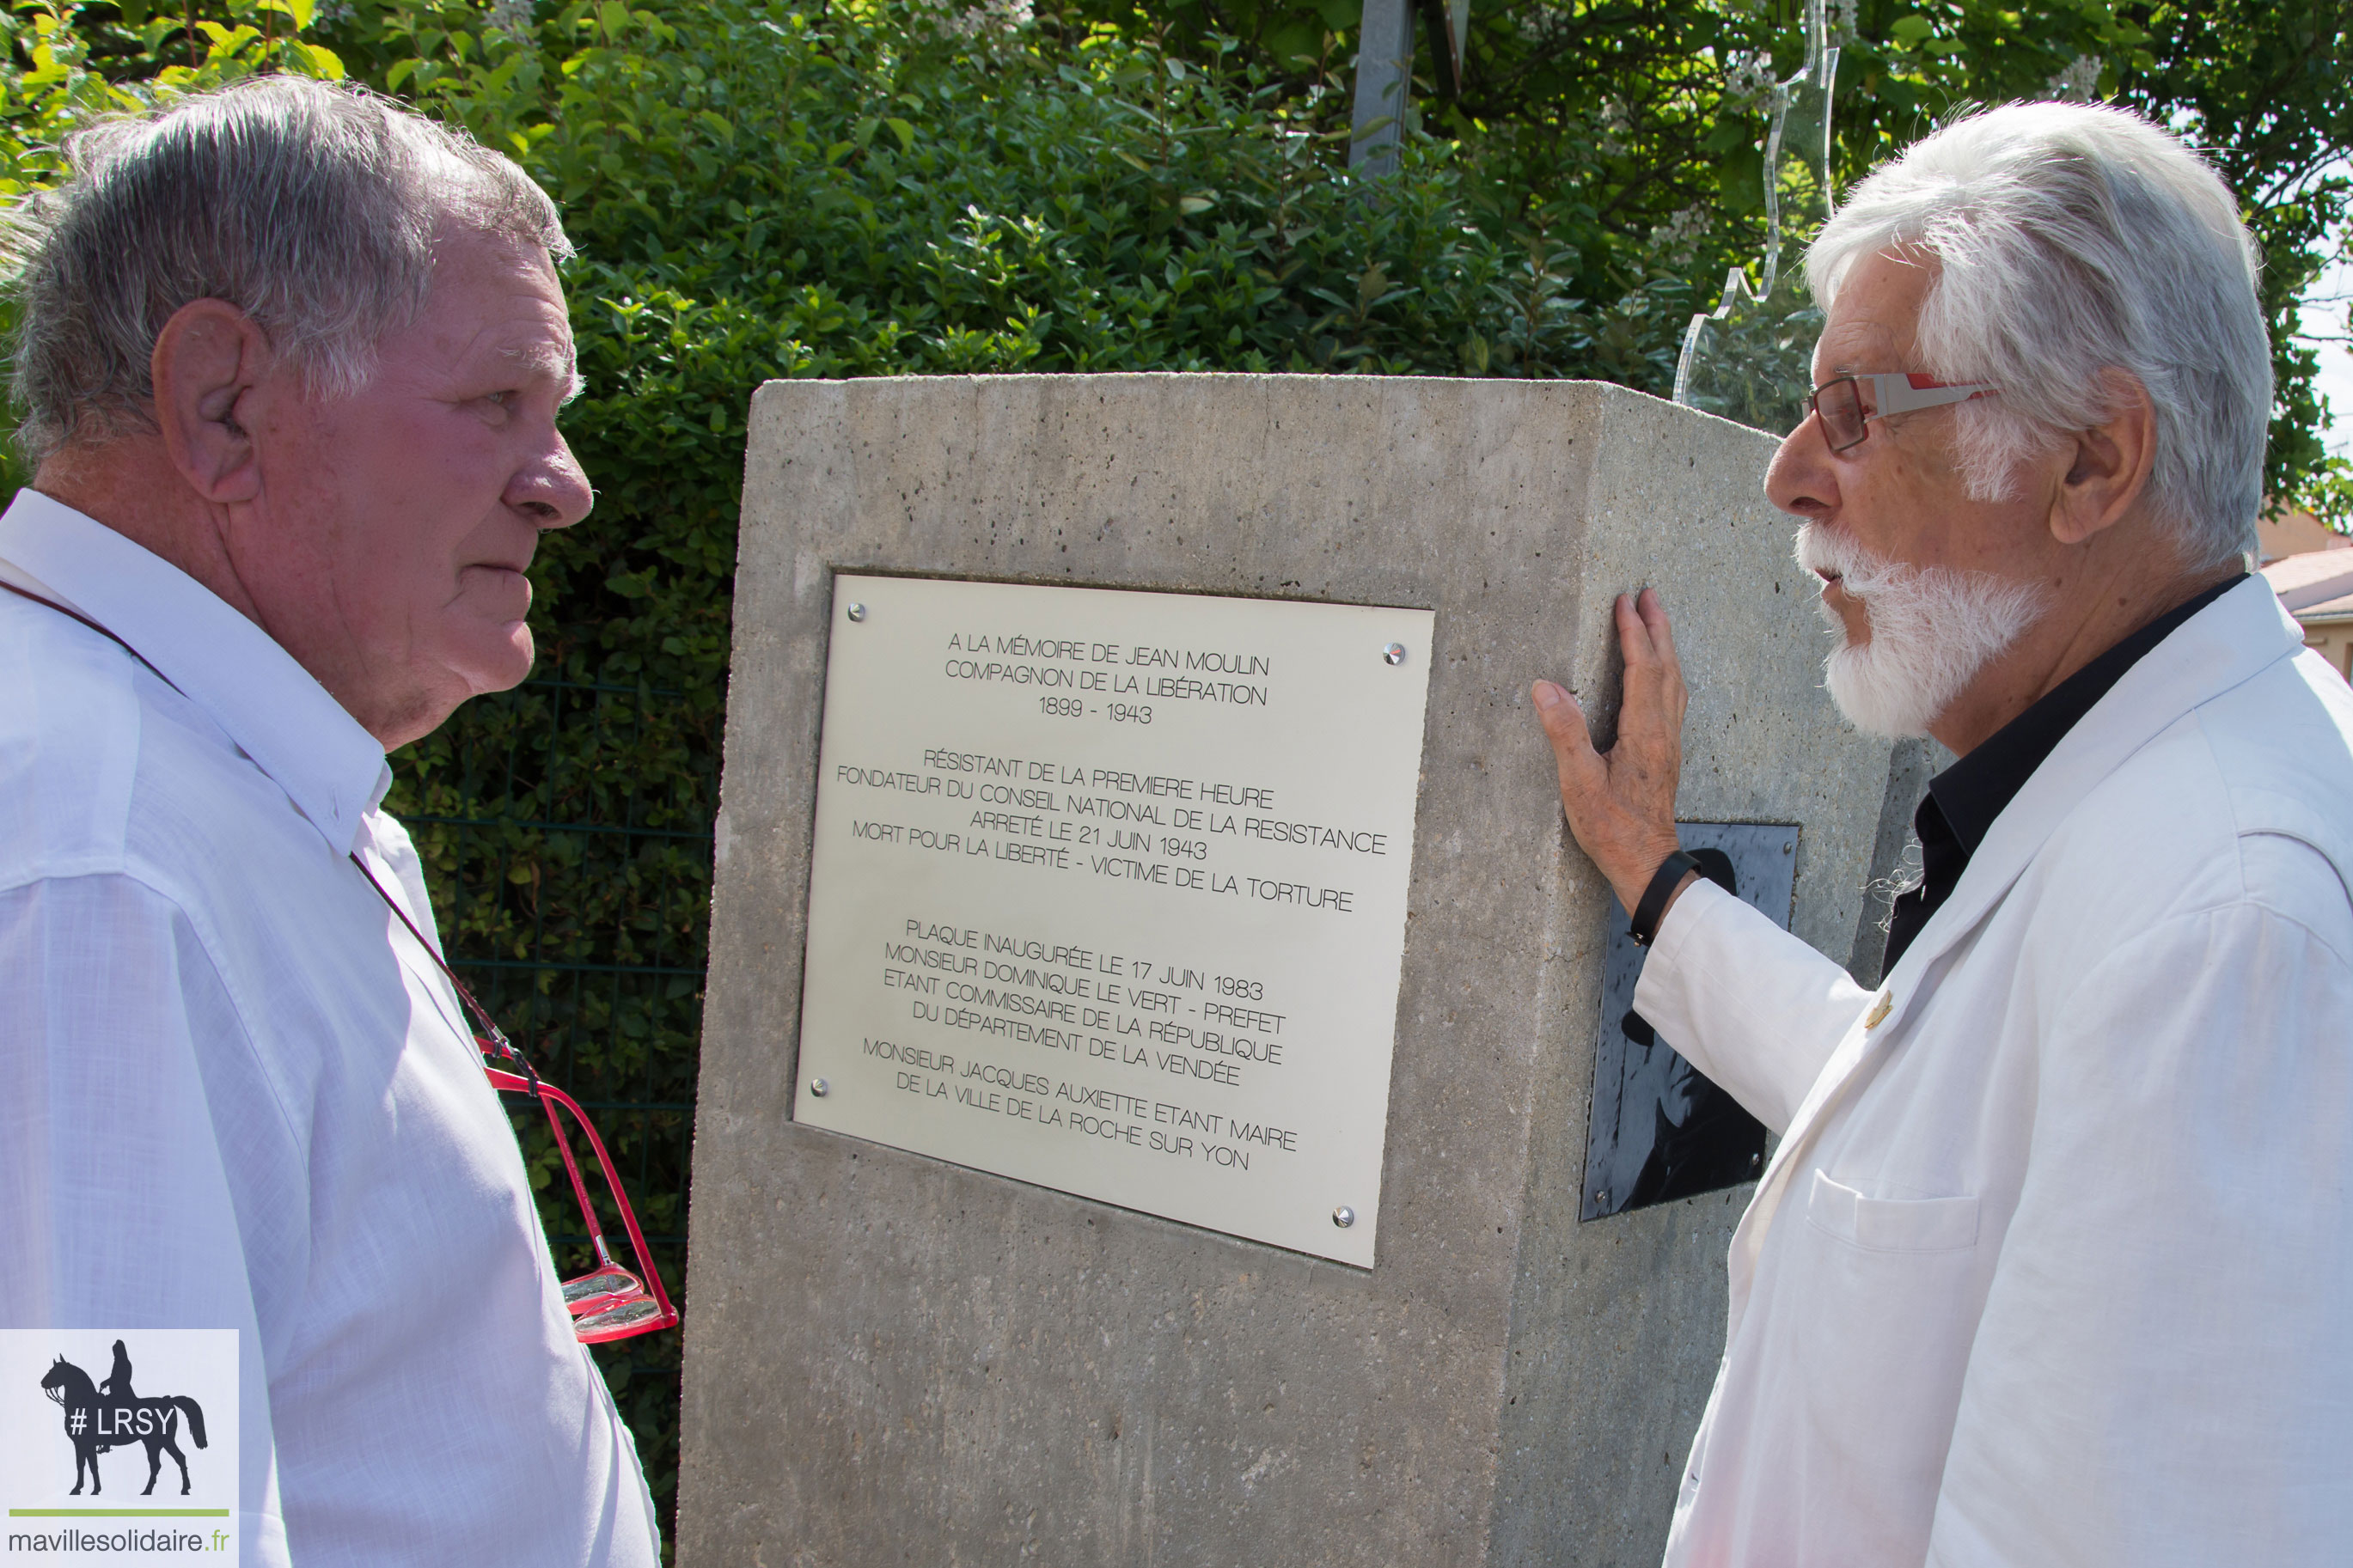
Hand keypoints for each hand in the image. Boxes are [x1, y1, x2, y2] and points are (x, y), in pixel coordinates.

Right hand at [1531, 588, 1688, 913]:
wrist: (1647, 864)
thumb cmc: (1613, 829)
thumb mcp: (1579, 783)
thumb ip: (1565, 733)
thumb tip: (1547, 688)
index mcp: (1644, 732)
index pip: (1642, 668)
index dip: (1633, 632)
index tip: (1624, 602)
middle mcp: (1663, 732)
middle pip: (1666, 667)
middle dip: (1657, 628)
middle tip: (1649, 595)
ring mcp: (1668, 744)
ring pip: (1674, 682)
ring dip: (1666, 647)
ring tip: (1657, 623)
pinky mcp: (1666, 755)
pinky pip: (1673, 700)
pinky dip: (1667, 673)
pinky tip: (1660, 676)